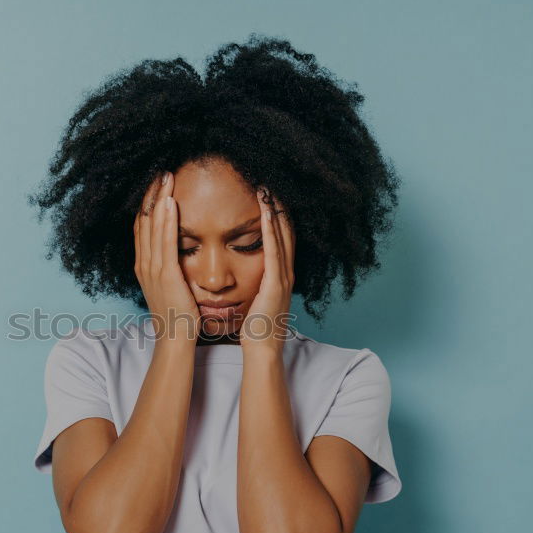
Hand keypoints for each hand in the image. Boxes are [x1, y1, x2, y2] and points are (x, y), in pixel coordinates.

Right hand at [133, 171, 200, 342]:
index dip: (147, 204)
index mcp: (144, 266)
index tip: (156, 184)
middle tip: (159, 171)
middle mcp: (144, 264)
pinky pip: (166, 242)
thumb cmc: (177, 316)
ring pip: (152, 226)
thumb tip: (176, 256)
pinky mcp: (166, 274)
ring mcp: (153, 269)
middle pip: (143, 221)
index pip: (142, 227)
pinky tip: (171, 202)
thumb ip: (169, 269)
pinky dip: (167, 220)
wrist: (175, 339)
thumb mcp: (169, 287)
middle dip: (151, 195)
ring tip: (165, 177)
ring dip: (159, 200)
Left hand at [240, 187, 295, 353]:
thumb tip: (246, 270)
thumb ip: (256, 281)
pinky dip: (272, 232)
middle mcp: (285, 272)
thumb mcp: (257, 297)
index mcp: (279, 274)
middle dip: (280, 207)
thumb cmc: (256, 326)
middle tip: (271, 182)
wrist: (262, 349)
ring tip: (269, 190)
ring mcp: (283, 278)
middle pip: (286, 231)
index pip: (280, 237)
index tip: (268, 194)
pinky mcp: (276, 285)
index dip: (277, 215)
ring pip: (283, 237)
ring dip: (277, 212)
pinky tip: (267, 215)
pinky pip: (274, 252)